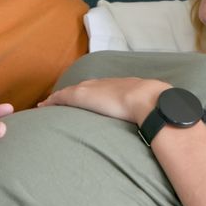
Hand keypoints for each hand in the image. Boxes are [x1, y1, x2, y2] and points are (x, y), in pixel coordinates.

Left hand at [38, 77, 168, 124]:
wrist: (149, 99)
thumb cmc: (155, 104)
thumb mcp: (153, 104)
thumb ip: (152, 110)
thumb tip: (162, 121)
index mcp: (121, 86)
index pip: (101, 88)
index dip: (91, 92)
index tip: (86, 98)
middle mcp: (103, 84)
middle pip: (83, 87)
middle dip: (72, 93)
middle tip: (60, 99)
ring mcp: (91, 89)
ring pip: (69, 92)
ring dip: (59, 98)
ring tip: (47, 104)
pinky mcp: (81, 97)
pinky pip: (61, 98)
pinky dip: (52, 102)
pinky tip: (43, 107)